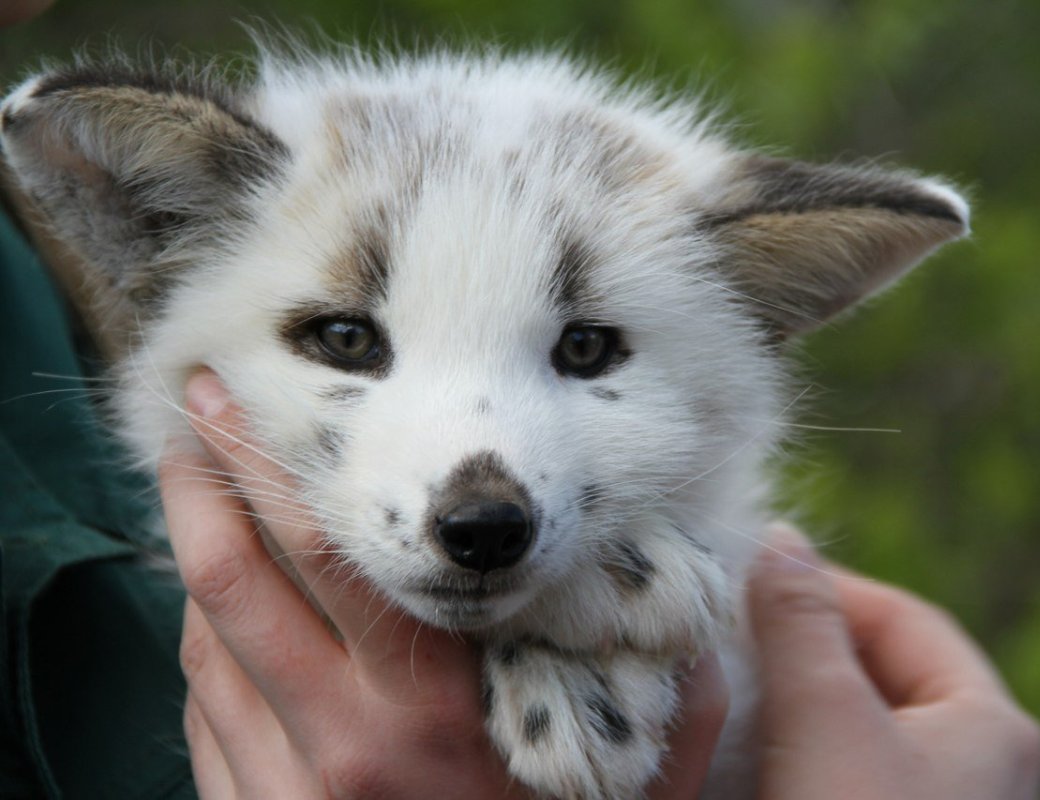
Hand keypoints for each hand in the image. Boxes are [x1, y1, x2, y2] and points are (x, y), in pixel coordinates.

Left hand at [160, 370, 726, 798]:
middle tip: (189, 407)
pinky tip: (221, 605)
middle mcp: (341, 740)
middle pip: (237, 578)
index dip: (279, 464)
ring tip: (195, 489)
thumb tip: (697, 612)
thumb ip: (675, 698)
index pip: (342, 554)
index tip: (246, 396)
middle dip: (202, 481)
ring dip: (193, 553)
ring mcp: (279, 788)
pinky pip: (200, 710)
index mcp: (434, 709)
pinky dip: (204, 640)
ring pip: (206, 639)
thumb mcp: (641, 790)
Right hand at [747, 525, 1039, 799]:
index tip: (750, 586)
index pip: (903, 615)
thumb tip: (780, 537)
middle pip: (889, 671)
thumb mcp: (824, 714)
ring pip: (870, 729)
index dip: (823, 588)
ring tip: (741, 698)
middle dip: (810, 649)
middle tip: (741, 642)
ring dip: (804, 706)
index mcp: (995, 724)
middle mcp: (990, 768)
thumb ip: (801, 620)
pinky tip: (764, 761)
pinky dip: (810, 756)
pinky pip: (857, 775)